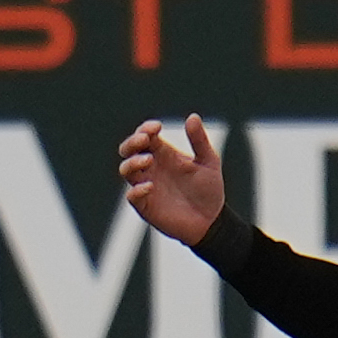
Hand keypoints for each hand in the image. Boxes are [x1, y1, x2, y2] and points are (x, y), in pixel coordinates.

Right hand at [117, 115, 224, 245]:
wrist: (211, 220)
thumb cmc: (209, 189)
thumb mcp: (208, 161)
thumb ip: (199, 140)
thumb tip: (192, 116)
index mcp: (163, 154)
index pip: (145, 136)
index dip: (145, 128)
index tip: (157, 127)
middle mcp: (151, 168)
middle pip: (128, 150)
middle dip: (132, 142)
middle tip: (144, 140)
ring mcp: (146, 186)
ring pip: (126, 170)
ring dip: (133, 162)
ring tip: (148, 160)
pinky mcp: (146, 206)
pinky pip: (132, 196)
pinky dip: (137, 190)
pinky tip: (150, 186)